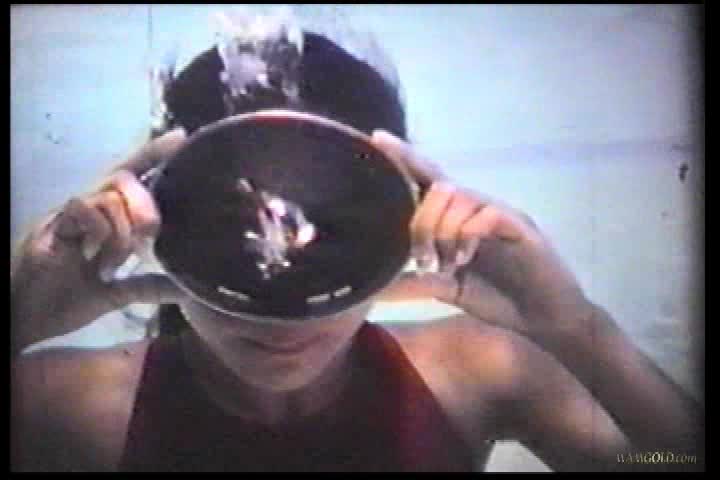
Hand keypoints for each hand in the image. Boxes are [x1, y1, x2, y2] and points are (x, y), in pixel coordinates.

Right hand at [11, 132, 187, 350]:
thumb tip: (185, 288)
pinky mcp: (48, 228)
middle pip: (123, 178)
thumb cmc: (62, 302)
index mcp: (102, 220)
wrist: (22, 322)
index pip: (129, 179)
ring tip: (111, 266)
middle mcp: (85, 211)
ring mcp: (65, 217)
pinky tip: (95, 261)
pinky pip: (83, 208)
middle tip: (147, 236)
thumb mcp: (115, 295)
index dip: (152, 155)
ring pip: (108, 197)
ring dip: (121, 233)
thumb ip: (147, 287)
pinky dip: (99, 232)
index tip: (180, 137)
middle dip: (145, 205)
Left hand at [371, 130, 591, 336]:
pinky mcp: (521, 228)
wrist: (543, 318)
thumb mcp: (446, 290)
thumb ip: (414, 282)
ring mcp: (500, 214)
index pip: (427, 178)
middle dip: (421, 221)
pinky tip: (464, 260)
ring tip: (447, 265)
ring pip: (460, 196)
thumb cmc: (498, 298)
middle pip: (438, 185)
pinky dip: (467, 235)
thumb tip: (374, 286)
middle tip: (423, 260)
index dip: (404, 157)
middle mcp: (478, 207)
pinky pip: (487, 213)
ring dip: (443, 231)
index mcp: (458, 217)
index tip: (377, 138)